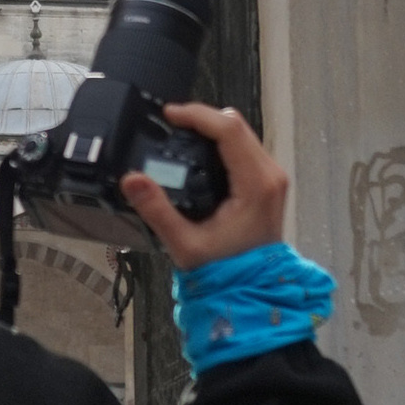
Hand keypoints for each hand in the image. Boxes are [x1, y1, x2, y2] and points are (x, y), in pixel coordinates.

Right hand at [123, 102, 288, 269]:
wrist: (251, 289)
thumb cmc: (224, 270)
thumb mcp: (184, 243)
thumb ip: (156, 210)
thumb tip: (132, 179)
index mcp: (256, 185)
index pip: (229, 129)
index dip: (197, 115)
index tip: (170, 115)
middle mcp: (270, 176)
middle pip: (237, 125)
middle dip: (203, 118)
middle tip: (172, 123)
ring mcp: (273, 178)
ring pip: (243, 133)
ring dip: (212, 128)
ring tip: (182, 133)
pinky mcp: (268, 183)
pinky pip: (246, 147)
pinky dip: (222, 142)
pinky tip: (200, 150)